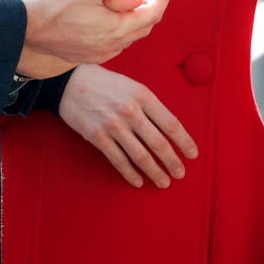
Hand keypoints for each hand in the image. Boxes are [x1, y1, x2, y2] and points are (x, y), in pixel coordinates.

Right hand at [16, 0, 171, 72]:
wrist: (25, 31)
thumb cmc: (54, 6)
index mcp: (117, 28)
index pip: (153, 12)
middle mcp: (112, 45)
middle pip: (144, 25)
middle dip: (151, 4)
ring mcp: (100, 53)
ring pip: (128, 34)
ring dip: (133, 14)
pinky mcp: (87, 55)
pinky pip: (114, 41)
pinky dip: (119, 25)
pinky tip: (107, 14)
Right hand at [58, 64, 197, 187]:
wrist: (70, 82)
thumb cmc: (105, 83)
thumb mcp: (132, 86)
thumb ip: (149, 105)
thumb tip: (168, 129)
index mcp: (143, 96)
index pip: (171, 123)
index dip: (184, 142)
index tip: (192, 155)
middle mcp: (130, 111)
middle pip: (158, 143)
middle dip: (172, 162)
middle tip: (180, 173)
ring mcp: (113, 125)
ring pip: (140, 156)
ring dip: (155, 172)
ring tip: (163, 182)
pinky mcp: (97, 136)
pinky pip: (118, 160)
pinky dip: (130, 174)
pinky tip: (138, 181)